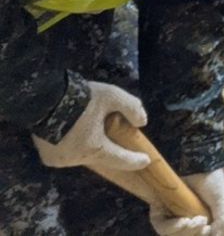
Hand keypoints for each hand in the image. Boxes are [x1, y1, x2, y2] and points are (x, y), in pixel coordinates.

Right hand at [31, 81, 150, 175]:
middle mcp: (75, 159)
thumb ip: (131, 108)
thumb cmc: (81, 98)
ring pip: (83, 156)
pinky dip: (77, 146)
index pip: (119, 159)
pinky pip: (68, 154)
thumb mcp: (113, 96)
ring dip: (92, 147)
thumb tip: (142, 122)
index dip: (134, 160)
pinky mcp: (47, 156)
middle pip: (100, 157)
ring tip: (99, 134)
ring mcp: (59, 160)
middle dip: (112, 150)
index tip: (146, 161)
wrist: (44, 98)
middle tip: (122, 142)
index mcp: (93, 148)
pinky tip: (81, 135)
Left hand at [149, 168, 223, 235]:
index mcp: (199, 217)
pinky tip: (182, 222)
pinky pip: (161, 226)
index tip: (206, 229)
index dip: (201, 235)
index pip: (196, 234)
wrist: (198, 164)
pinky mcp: (159, 211)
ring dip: (183, 232)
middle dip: (194, 234)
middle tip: (201, 222)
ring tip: (191, 221)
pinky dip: (172, 228)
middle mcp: (184, 218)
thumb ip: (223, 220)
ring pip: (172, 235)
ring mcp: (170, 215)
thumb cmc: (211, 181)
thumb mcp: (222, 202)